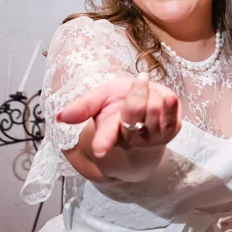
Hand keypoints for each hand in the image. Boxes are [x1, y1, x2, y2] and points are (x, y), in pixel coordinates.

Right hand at [57, 72, 181, 157]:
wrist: (148, 100)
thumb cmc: (119, 100)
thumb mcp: (100, 98)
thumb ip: (83, 106)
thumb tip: (59, 117)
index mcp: (109, 131)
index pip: (105, 138)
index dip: (103, 144)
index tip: (100, 152)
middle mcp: (130, 138)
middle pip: (134, 112)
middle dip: (137, 91)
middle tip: (139, 79)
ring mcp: (152, 137)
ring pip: (153, 110)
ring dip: (152, 93)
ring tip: (150, 93)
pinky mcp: (171, 132)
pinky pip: (172, 117)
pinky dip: (170, 104)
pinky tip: (168, 98)